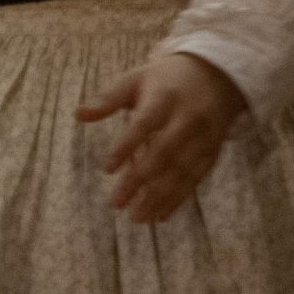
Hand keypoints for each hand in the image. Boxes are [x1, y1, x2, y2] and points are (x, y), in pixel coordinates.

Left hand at [76, 52, 246, 223]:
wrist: (215, 76)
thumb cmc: (164, 80)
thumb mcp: (135, 79)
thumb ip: (108, 99)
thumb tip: (78, 114)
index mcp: (164, 98)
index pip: (144, 125)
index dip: (126, 147)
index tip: (106, 169)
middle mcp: (187, 119)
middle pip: (163, 153)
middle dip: (140, 180)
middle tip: (117, 203)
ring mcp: (203, 138)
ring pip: (181, 171)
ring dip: (159, 197)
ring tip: (136, 217)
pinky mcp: (213, 152)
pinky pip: (196, 179)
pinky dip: (178, 199)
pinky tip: (160, 215)